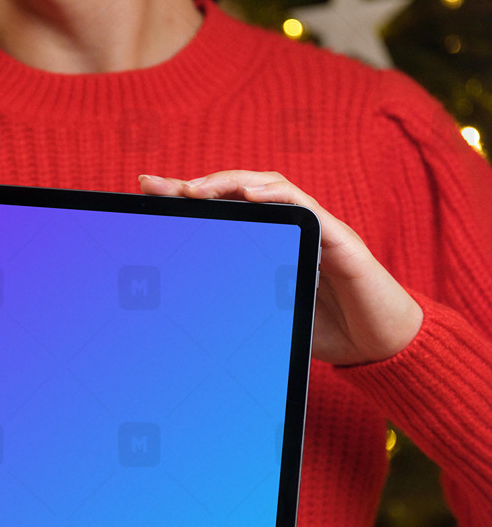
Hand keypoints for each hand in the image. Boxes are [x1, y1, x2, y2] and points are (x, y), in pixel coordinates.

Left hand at [138, 171, 422, 365]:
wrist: (379, 344)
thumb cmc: (328, 330)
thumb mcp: (268, 317)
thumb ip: (237, 306)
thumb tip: (183, 317)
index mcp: (271, 243)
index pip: (225, 210)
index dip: (189, 199)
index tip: (148, 193)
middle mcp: (291, 227)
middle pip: (240, 191)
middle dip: (197, 185)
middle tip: (157, 187)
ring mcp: (316, 227)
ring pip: (270, 188)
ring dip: (230, 182)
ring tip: (196, 187)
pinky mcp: (340, 238)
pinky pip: (307, 208)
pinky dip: (278, 197)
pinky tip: (251, 196)